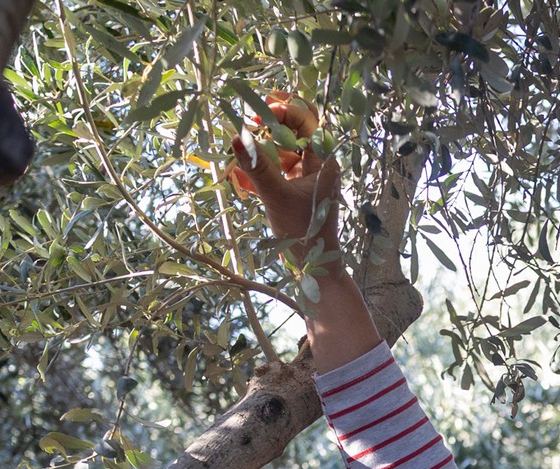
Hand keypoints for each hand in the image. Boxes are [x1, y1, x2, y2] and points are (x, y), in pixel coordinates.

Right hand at [227, 93, 338, 268]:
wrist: (314, 267)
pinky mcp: (295, 190)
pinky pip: (277, 171)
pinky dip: (260, 172)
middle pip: (293, 131)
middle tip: (248, 122)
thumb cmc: (303, 232)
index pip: (307, 120)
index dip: (285, 110)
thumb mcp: (276, 196)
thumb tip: (236, 137)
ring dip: (260, 151)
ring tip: (238, 156)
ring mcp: (306, 177)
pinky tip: (240, 179)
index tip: (260, 113)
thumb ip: (256, 167)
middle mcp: (318, 164)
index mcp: (324, 161)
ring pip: (282, 152)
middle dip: (269, 127)